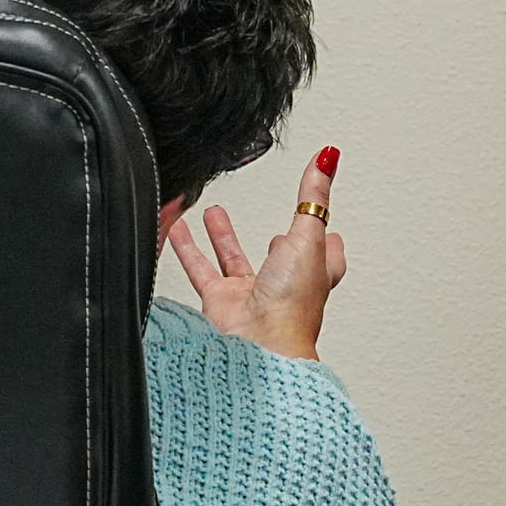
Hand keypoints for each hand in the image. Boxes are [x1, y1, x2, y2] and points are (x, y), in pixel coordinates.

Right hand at [167, 148, 346, 360]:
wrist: (261, 346)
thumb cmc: (292, 306)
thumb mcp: (309, 236)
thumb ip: (313, 197)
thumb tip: (328, 159)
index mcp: (314, 274)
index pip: (327, 253)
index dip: (326, 236)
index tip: (320, 216)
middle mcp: (284, 287)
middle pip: (281, 260)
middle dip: (277, 242)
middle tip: (275, 231)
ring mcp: (251, 295)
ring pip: (235, 261)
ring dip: (224, 237)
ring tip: (213, 212)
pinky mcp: (221, 302)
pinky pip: (201, 269)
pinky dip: (187, 248)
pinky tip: (176, 228)